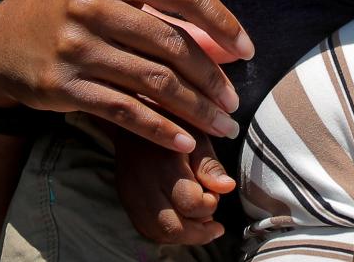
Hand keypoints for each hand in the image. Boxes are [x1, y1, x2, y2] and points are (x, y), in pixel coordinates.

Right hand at [0, 0, 253, 151]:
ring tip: (222, 125)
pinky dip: (161, 130)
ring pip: (154, 82)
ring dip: (196, 109)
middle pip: (172, 44)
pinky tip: (186, 143)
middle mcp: (92, 6)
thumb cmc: (78, 12)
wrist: (6, 38)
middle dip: (212, 77)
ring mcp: (76, 47)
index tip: (247, 50)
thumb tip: (230, 48)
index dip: (222, 21)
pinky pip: (126, 112)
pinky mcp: (65, 86)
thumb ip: (169, 17)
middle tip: (234, 102)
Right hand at [112, 128, 235, 244]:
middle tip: (216, 227)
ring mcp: (131, 195)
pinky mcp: (126, 199)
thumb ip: (210, 166)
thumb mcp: (197, 136)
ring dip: (183, 236)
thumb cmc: (173, 124)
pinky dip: (165, 233)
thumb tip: (228, 188)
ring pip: (157, 233)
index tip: (216, 196)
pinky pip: (145, 228)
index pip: (191, 204)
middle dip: (199, 234)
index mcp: (166, 166)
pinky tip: (181, 223)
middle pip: (172, 227)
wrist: (135, 116)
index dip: (210, 206)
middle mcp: (145, 185)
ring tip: (201, 226)